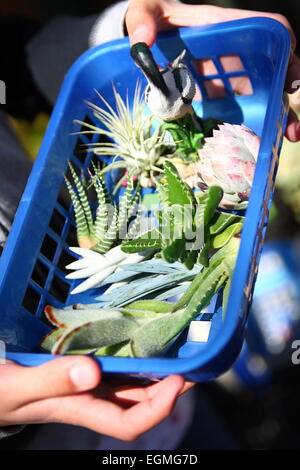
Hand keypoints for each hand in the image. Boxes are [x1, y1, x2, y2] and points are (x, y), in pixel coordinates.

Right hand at [0, 357, 192, 440]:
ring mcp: (89, 386)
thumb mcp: (19, 385)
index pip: (129, 423)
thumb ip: (51, 379)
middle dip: (170, 389)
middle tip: (194, 361)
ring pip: (132, 387)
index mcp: (80, 408)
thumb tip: (92, 372)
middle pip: (140, 404)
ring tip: (179, 351)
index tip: (178, 381)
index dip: (159, 408)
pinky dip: (135, 360)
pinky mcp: (84, 373)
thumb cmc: (2, 391)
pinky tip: (144, 343)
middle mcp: (92, 399)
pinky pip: (117, 370)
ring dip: (158, 374)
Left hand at [125, 0, 299, 141]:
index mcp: (223, 26)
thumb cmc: (152, 17)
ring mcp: (226, 74)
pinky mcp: (215, 93)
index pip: (266, 30)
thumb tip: (143, 41)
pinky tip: (253, 145)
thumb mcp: (144, 11)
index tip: (290, 80)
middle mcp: (232, 51)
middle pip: (272, 69)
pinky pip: (236, 109)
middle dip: (286, 97)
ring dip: (274, 117)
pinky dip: (246, 126)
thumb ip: (142, 20)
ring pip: (260, 94)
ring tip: (283, 139)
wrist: (148, 34)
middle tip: (292, 127)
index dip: (284, 52)